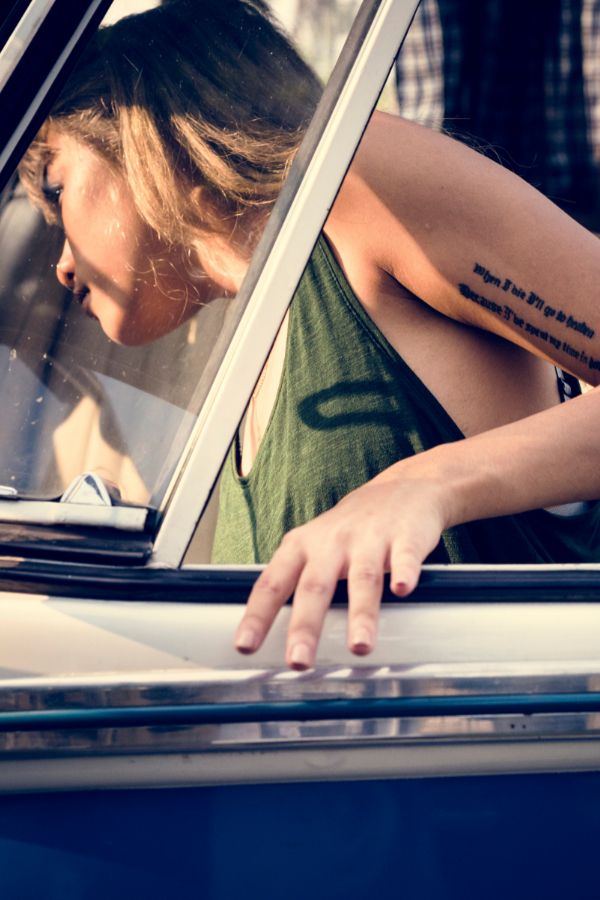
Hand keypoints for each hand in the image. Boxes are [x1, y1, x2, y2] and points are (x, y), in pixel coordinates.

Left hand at [233, 462, 448, 669]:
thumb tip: (268, 631)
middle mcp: (331, 542)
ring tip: (359, 646)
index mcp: (302, 546)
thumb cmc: (351, 527)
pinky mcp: (404, 536)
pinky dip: (403, 572)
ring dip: (360, 614)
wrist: (404, 487)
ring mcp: (368, 538)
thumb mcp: (313, 546)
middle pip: (315, 586)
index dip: (258, 616)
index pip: (273, 584)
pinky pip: (403, 556)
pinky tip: (402, 589)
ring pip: (362, 578)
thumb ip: (294, 583)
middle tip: (298, 660)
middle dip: (305, 626)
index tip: (245, 645)